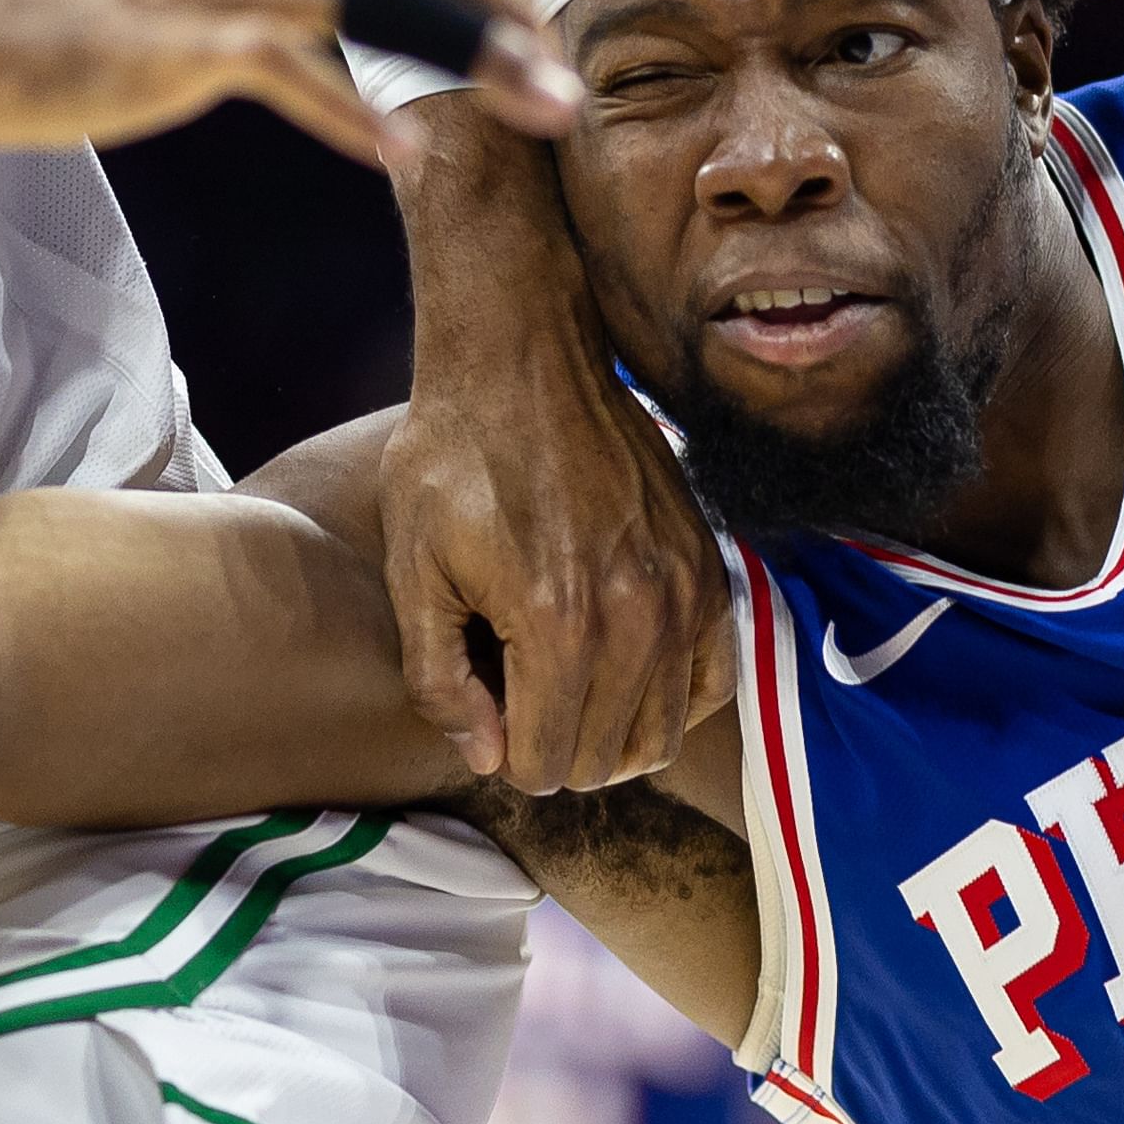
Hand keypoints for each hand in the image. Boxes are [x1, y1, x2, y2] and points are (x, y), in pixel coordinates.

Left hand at [384, 150, 726, 788]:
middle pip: (601, 760)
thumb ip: (439, 678)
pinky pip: (710, 682)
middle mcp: (633, 618)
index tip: (485, 712)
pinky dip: (668, 697)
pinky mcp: (709, 570)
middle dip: (551, 748)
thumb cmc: (452, 459)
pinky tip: (624, 674)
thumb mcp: (413, 570)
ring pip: (658, 735)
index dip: (504, 755)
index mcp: (555, 623)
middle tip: (516, 697)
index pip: (544, 762)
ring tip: (562, 689)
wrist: (523, 361)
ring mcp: (683, 594)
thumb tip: (486, 755)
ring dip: (607, 734)